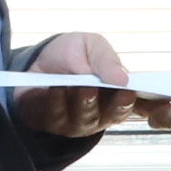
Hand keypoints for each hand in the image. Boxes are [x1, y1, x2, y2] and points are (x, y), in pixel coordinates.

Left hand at [12, 29, 136, 139]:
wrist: (39, 59)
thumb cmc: (74, 54)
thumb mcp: (92, 46)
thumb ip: (107, 60)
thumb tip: (123, 78)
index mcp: (117, 94)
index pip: (131, 105)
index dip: (130, 102)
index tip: (128, 92)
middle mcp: (101, 113)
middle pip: (108, 115)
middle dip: (107, 103)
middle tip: (98, 89)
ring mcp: (78, 122)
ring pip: (84, 119)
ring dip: (83, 103)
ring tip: (80, 87)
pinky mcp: (54, 124)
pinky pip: (57, 117)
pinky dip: (57, 102)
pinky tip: (56, 88)